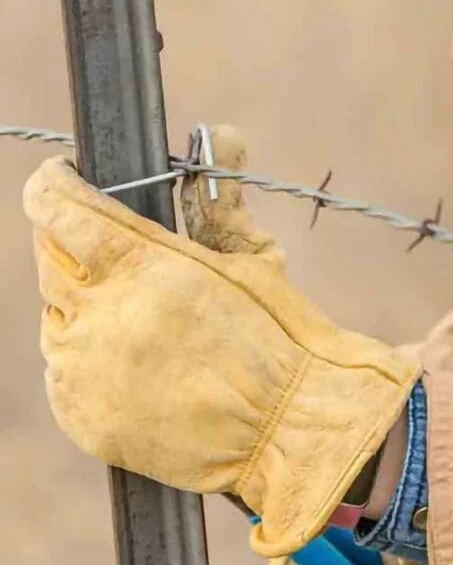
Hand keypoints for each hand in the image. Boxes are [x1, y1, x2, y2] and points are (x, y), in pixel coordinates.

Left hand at [24, 131, 420, 555]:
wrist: (290, 431)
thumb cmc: (281, 339)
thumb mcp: (255, 259)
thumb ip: (220, 197)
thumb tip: (222, 133)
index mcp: (145, 267)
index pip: (58, 206)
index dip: (55, 184)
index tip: (65, 179)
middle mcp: (103, 316)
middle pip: (51, 258)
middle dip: (79, 247)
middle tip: (126, 260)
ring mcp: (86, 370)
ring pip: (56, 315)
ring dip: (87, 306)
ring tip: (145, 320)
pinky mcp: (81, 416)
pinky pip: (65, 368)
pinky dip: (90, 356)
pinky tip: (140, 361)